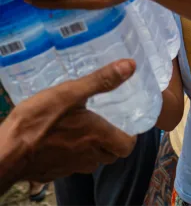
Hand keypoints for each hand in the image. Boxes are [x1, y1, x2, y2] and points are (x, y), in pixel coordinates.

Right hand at [0, 59, 136, 192]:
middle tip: (108, 122)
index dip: (130, 136)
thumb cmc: (38, 120)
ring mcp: (70, 167)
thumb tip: (130, 65)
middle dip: (113, 141)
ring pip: (93, 160)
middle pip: (111, 154)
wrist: (5, 152)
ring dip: (94, 148)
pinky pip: (73, 164)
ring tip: (88, 127)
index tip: (126, 122)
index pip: (127, 146)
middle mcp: (88, 156)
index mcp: (97, 136)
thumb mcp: (70, 93)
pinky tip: (64, 137)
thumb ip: (101, 80)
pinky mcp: (54, 171)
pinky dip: (75, 153)